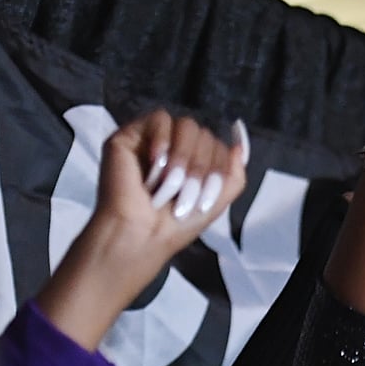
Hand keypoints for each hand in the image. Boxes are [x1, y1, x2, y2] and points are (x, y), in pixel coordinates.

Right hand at [35, 110, 247, 350]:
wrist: (135, 243)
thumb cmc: (170, 232)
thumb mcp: (216, 203)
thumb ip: (234, 168)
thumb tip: (240, 133)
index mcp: (187, 162)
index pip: (217, 143)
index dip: (218, 170)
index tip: (202, 201)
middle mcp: (165, 149)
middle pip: (204, 133)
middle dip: (202, 171)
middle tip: (183, 201)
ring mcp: (143, 143)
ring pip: (186, 126)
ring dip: (186, 165)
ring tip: (168, 192)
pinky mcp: (123, 140)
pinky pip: (160, 122)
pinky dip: (166, 150)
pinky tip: (156, 174)